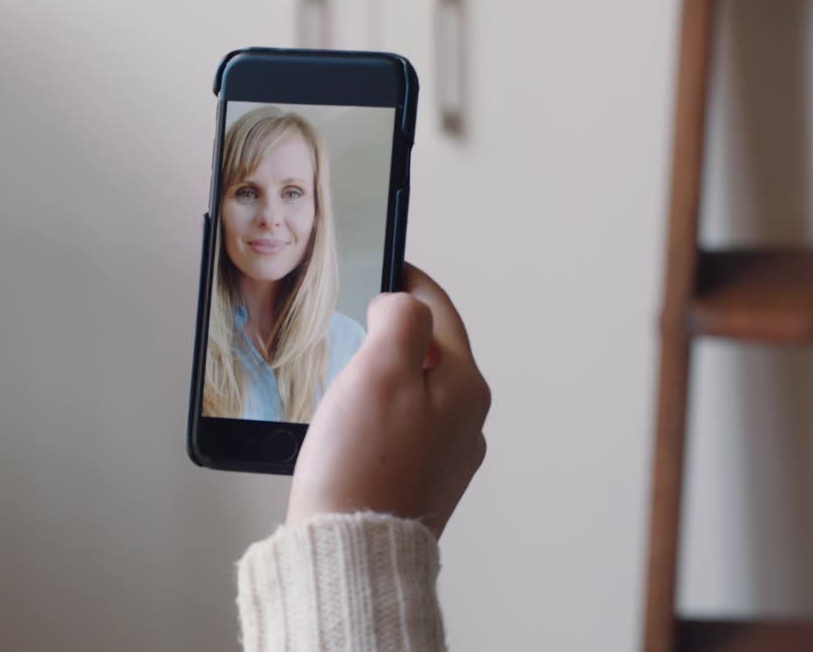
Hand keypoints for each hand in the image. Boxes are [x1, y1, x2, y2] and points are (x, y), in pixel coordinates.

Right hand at [287, 264, 490, 537]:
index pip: (439, 311)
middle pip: (430, 351)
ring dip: (385, 374)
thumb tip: (401, 302)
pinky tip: (349, 424)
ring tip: (347, 371)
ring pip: (416, 392)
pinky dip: (377, 414)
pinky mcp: (417, 484)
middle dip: (396, 330)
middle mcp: (465, 422)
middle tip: (357, 318)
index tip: (389, 261)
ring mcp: (444, 457)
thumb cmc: (361, 465)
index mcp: (465, 386)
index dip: (409, 280)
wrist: (349, 551)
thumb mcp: (381, 367)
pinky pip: (401, 430)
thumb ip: (400, 318)